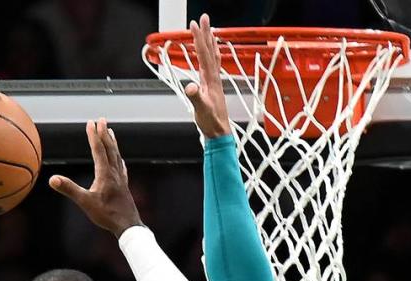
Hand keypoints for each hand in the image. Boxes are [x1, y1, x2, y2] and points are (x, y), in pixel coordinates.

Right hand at [49, 119, 142, 237]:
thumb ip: (69, 189)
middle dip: (105, 134)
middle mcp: (115, 173)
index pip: (98, 150)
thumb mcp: (85, 202)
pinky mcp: (125, 187)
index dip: (94, 136)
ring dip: (113, 143)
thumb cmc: (106, 215)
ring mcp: (121, 180)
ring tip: (111, 133)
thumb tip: (52, 179)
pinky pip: (122, 168)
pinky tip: (120, 160)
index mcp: (105, 174)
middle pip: (110, 149)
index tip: (90, 122)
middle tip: (102, 120)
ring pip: (117, 156)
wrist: (128, 226)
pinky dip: (119, 159)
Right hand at [185, 14, 232, 138]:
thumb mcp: (200, 109)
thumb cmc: (211, 122)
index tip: (194, 24)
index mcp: (210, 80)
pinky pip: (212, 65)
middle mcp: (214, 78)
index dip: (199, 38)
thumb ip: (195, 97)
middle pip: (210, 50)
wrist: (220, 132)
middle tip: (203, 18)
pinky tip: (209, 55)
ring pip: (212, 56)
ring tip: (208, 30)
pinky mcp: (212, 87)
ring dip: (209, 42)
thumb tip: (190, 86)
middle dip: (205, 33)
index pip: (204, 54)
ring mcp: (214, 82)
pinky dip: (210, 56)